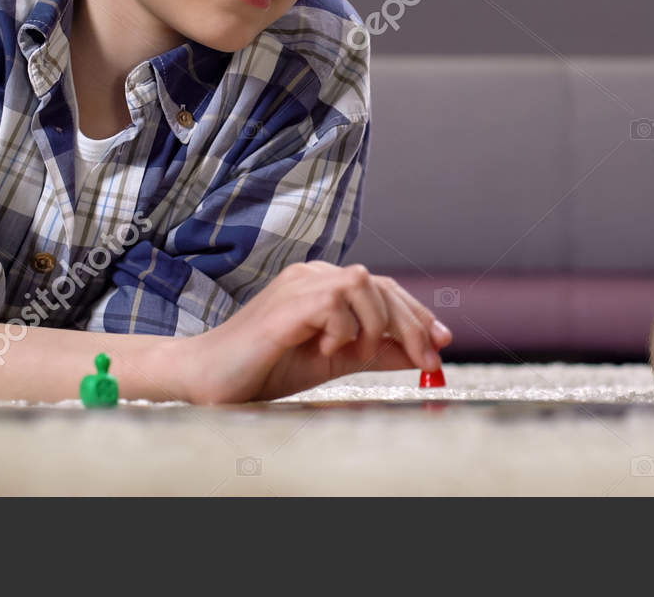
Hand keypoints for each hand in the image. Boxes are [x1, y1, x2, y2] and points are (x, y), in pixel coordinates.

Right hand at [178, 261, 453, 403]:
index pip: (382, 287)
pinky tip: (323, 350)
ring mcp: (299, 283)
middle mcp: (312, 275)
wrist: (211, 379)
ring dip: (374, 325)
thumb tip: (421, 352)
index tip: (442, 342)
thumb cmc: (266, 367)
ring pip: (364, 285)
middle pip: (380, 284)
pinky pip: (336, 305)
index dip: (416, 312)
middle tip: (429, 359)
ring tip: (354, 354)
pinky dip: (342, 332)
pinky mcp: (288, 302)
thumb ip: (375, 352)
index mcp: (321, 284)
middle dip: (412, 324)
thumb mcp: (335, 360)